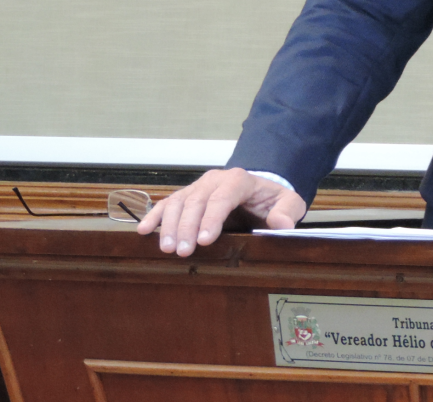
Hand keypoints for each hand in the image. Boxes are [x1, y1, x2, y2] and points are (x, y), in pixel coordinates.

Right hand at [136, 167, 307, 255]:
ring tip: (166, 248)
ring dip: (169, 225)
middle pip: (197, 201)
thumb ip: (287, 211)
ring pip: (178, 202)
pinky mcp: (186, 197)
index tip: (204, 240)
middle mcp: (215, 180)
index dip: (212, 218)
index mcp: (239, 180)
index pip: (223, 197)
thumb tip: (281, 224)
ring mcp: (198, 187)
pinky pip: (166, 203)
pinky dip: (154, 216)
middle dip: (187, 226)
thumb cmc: (271, 200)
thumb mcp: (289, 202)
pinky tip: (144, 231)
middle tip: (182, 251)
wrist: (259, 190)